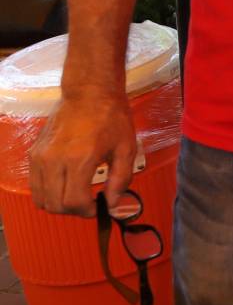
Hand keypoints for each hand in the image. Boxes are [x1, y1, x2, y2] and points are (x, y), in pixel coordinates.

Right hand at [28, 87, 135, 215]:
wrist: (89, 92)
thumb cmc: (111, 117)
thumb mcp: (126, 147)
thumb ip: (121, 179)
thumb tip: (113, 204)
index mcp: (80, 158)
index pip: (73, 201)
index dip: (87, 211)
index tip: (97, 207)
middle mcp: (55, 159)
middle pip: (55, 204)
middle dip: (73, 210)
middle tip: (88, 203)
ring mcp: (40, 157)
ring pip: (41, 198)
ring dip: (58, 204)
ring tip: (76, 194)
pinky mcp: (34, 153)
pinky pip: (34, 185)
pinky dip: (47, 192)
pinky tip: (64, 184)